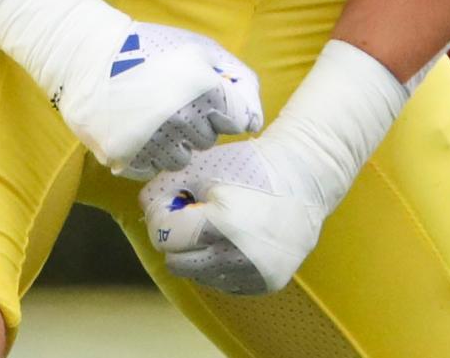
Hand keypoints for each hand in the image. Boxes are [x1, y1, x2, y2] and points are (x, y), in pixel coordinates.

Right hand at [0, 0, 261, 176]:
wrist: (90, 56)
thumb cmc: (152, 47)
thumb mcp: (200, 47)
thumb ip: (237, 77)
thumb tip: (254, 120)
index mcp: (204, 87)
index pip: (238, 121)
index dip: (224, 109)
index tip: (206, 99)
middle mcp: (182, 118)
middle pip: (210, 140)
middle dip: (199, 123)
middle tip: (175, 102)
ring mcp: (153, 142)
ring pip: (183, 158)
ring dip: (176, 142)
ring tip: (156, 116)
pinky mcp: (127, 158)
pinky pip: (153, 168)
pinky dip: (150, 154)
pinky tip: (139, 129)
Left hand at [141, 40, 410, 292]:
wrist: (303, 177)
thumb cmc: (250, 165)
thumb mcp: (205, 165)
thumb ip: (169, 185)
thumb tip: (146, 206)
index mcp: (220, 223)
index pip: (165, 236)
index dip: (160, 215)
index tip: (168, 202)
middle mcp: (237, 257)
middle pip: (176, 262)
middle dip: (176, 237)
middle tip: (189, 214)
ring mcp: (254, 274)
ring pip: (199, 276)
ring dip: (197, 252)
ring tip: (212, 223)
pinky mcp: (266, 283)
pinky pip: (225, 283)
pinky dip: (220, 263)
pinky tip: (231, 238)